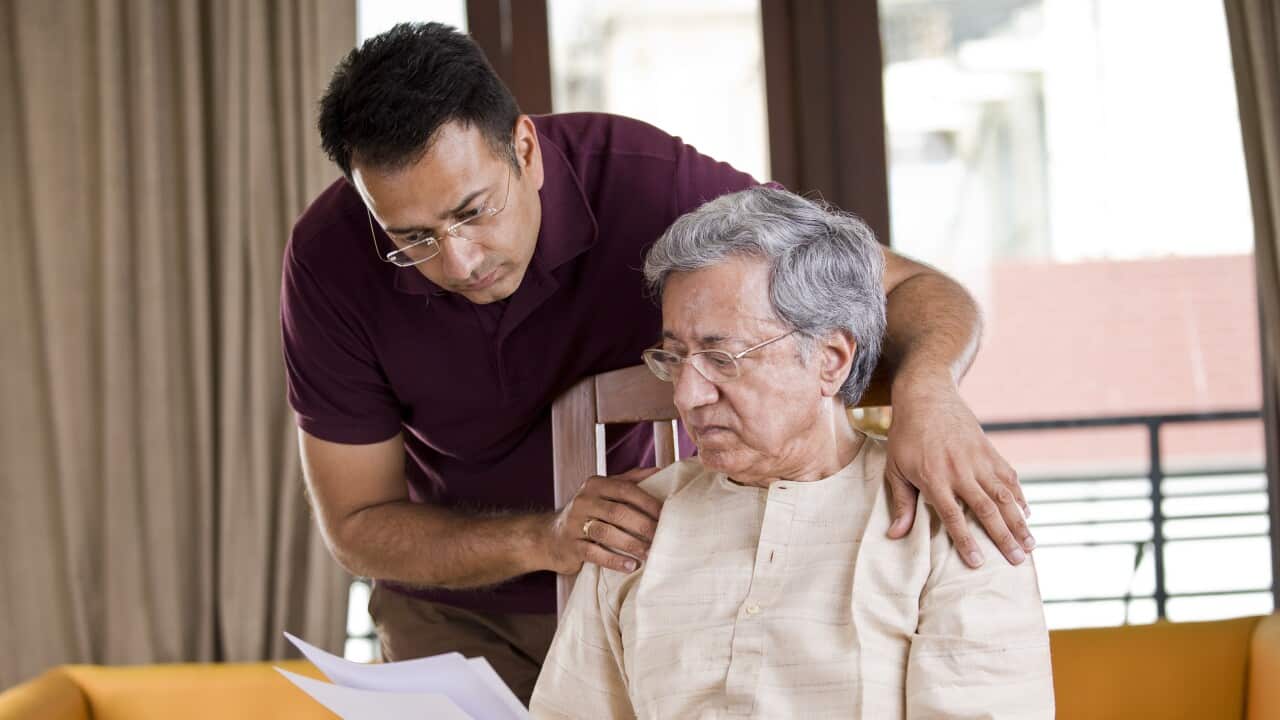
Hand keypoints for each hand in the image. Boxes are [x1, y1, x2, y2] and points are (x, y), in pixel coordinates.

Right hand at [543, 467, 662, 574]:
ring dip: (631, 544)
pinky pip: (594, 554)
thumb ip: (629, 481)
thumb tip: (659, 470)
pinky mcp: (571, 546)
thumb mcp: (604, 492)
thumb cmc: (586, 513)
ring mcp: (574, 524)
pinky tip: (631, 566)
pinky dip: (614, 560)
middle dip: (643, 525)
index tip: (666, 514)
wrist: (548, 536)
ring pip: (606, 532)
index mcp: (595, 485)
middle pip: (618, 512)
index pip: (626, 490)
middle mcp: (583, 501)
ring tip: (649, 553)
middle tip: (662, 536)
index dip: (647, 502)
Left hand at [884, 375, 1033, 567]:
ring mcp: (978, 460)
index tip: (979, 562)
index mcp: (933, 477)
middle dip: (1003, 537)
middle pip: (986, 509)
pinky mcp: (989, 450)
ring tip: (1030, 544)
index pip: (953, 516)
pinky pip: (1008, 476)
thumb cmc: (906, 436)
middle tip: (1018, 560)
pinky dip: (1019, 496)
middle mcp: (959, 470)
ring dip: (1018, 521)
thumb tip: (895, 535)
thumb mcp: (896, 468)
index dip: (966, 540)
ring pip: (1003, 495)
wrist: (927, 397)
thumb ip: (901, 503)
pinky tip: (1026, 514)